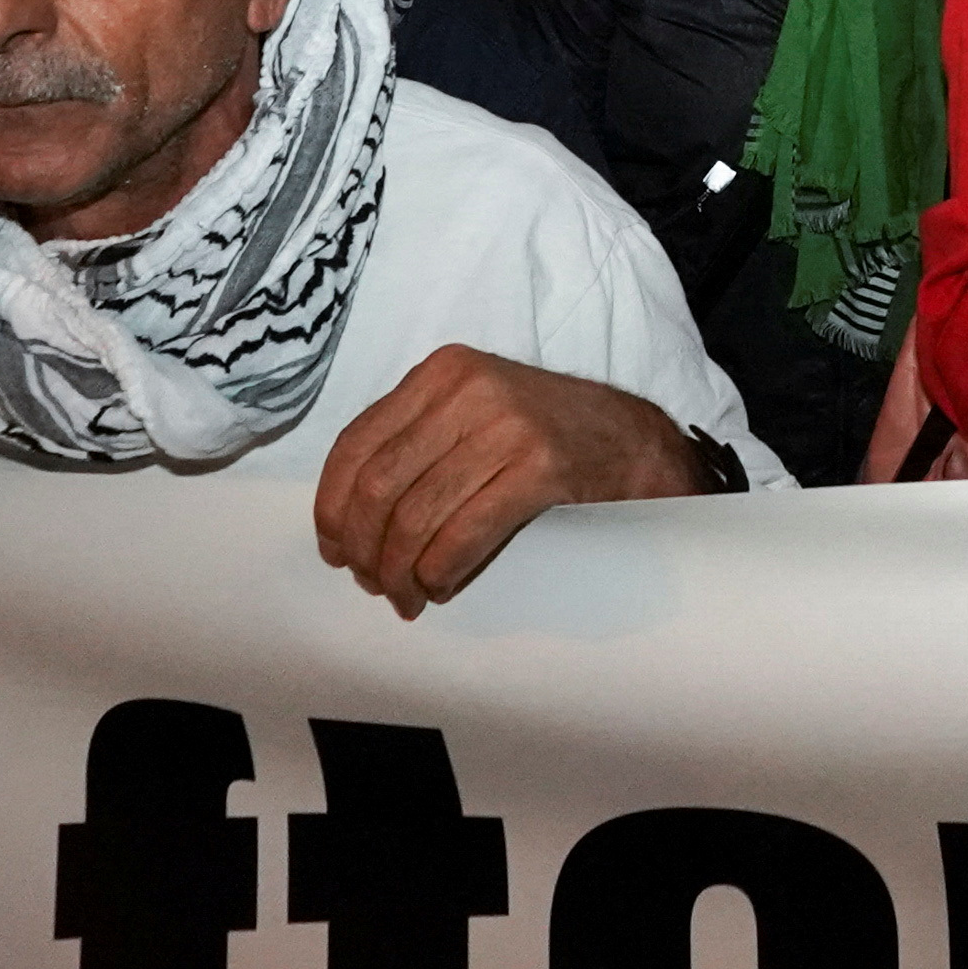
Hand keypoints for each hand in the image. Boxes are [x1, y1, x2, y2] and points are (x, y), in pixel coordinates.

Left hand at [309, 343, 724, 612]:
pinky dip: (443, 571)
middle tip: (371, 583)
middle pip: (380, 485)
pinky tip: (441, 587)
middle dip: (366, 548)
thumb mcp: (474, 411)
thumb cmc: (545, 434)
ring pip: (418, 516)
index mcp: (442, 372)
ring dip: (402, 571)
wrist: (634, 440)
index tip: (334, 549)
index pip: (357, 442)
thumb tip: (349, 516)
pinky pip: (466, 534)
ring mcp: (508, 426)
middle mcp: (470, 390)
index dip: (333, 506)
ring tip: (406, 596)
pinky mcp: (542, 468)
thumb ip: (417, 440)